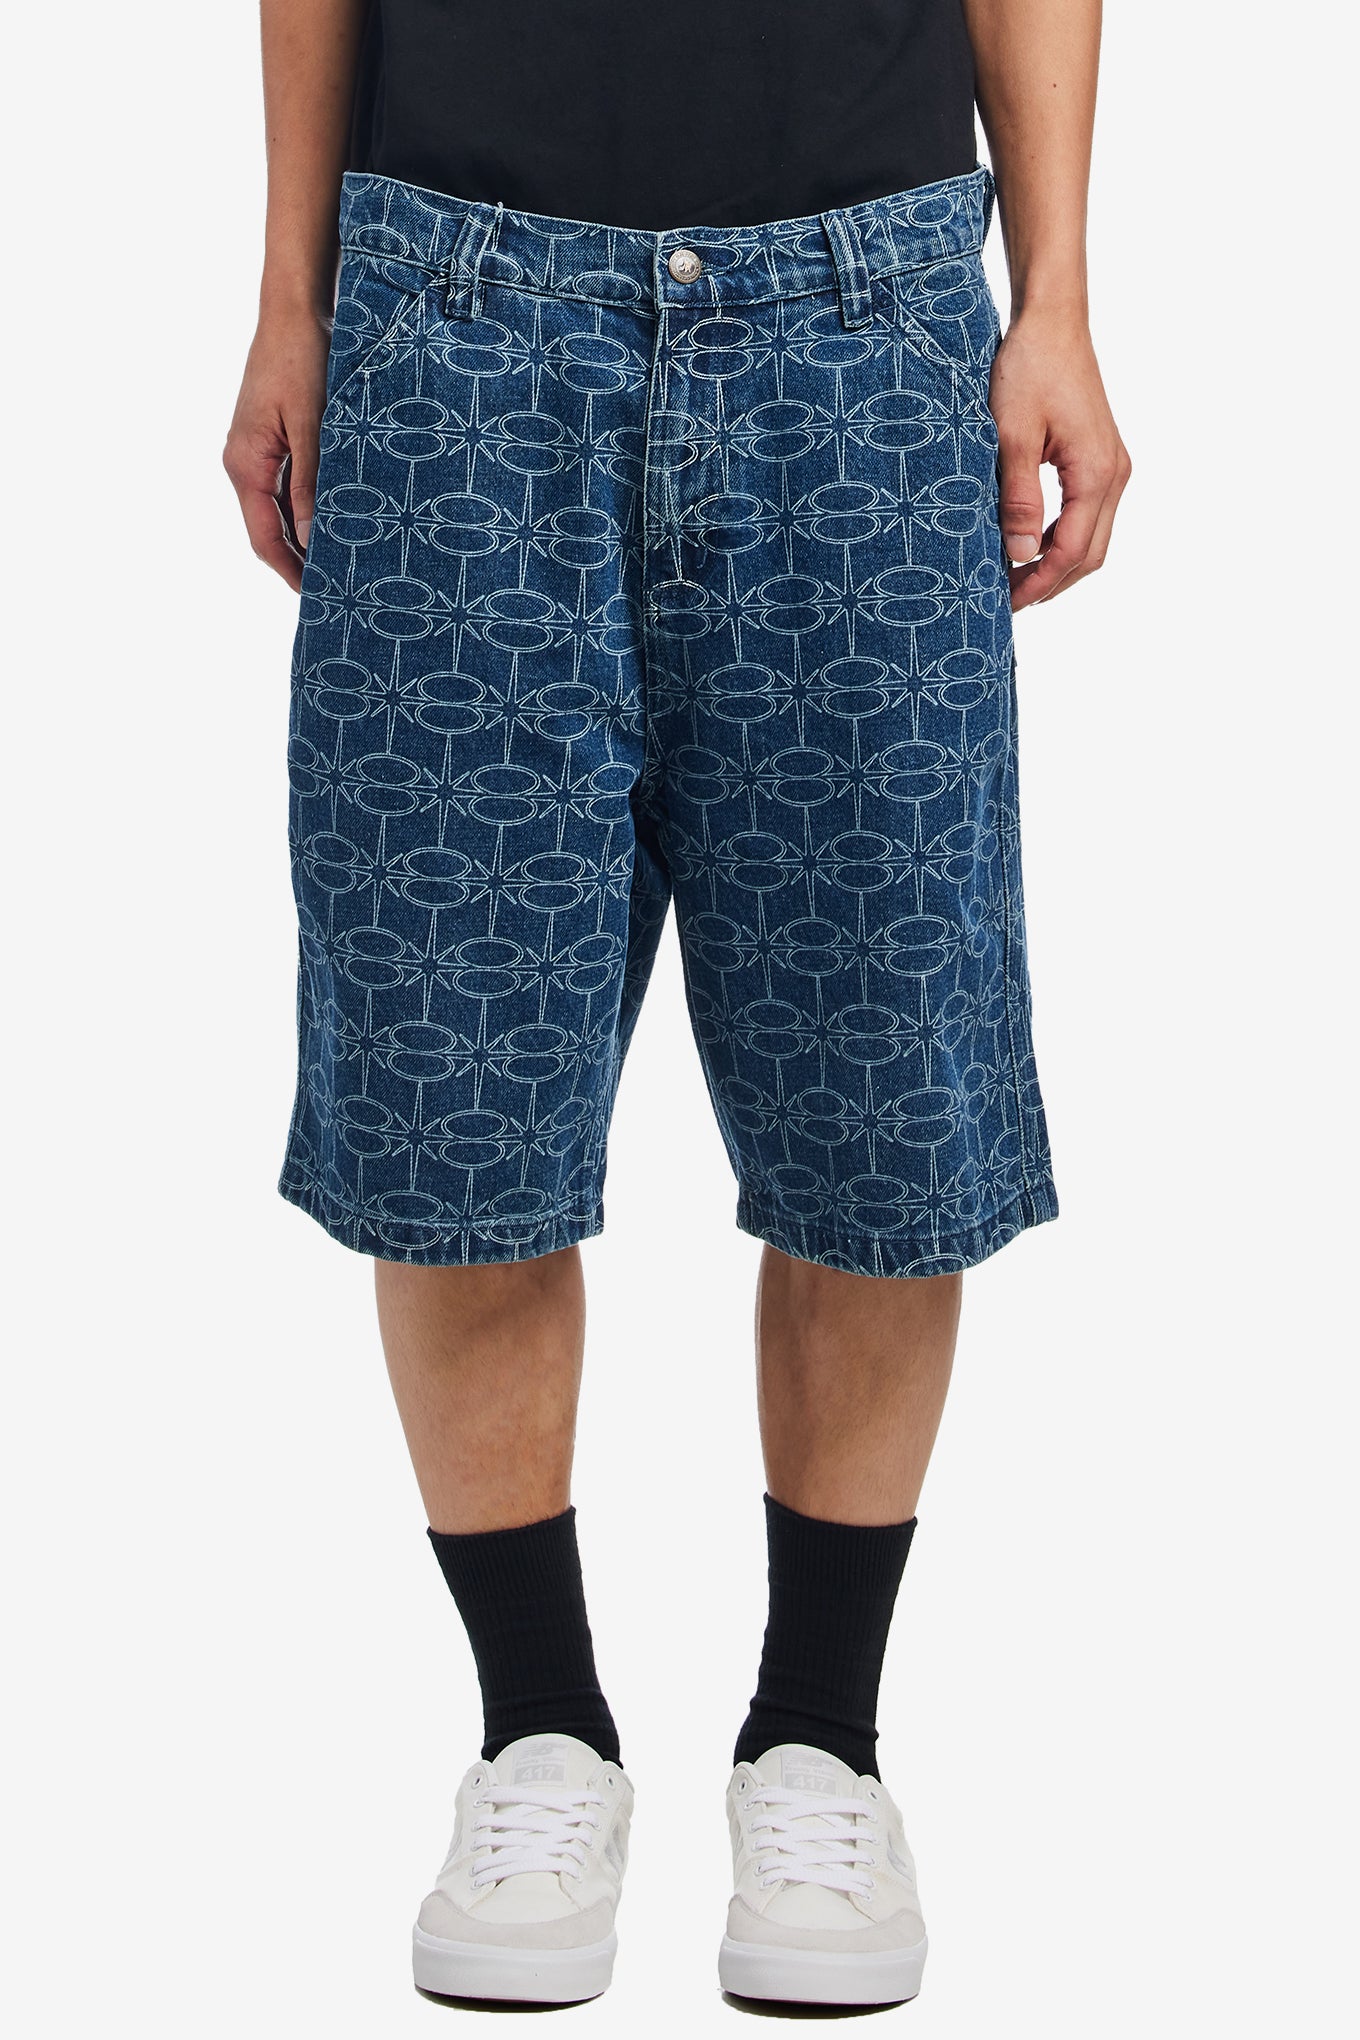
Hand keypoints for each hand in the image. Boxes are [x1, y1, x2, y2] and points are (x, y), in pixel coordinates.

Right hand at [223, 306, 329, 592]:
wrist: (295, 309)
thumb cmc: (303, 359)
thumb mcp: (314, 426)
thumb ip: (311, 485)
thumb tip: (313, 541)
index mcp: (245, 464)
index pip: (264, 537)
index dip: (292, 572)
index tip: (321, 600)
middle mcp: (245, 463)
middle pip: (271, 530)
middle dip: (302, 562)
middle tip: (342, 590)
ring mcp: (258, 452)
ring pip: (282, 510)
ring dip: (310, 536)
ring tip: (347, 561)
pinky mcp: (274, 439)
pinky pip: (290, 487)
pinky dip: (312, 508)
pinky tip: (342, 518)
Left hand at [988, 304, 1130, 610]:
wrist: (1052, 322)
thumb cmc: (1029, 369)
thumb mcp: (1011, 435)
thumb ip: (1018, 498)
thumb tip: (1020, 555)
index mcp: (1096, 473)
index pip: (1072, 551)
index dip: (1038, 584)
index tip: (1004, 604)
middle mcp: (1115, 474)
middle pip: (1091, 555)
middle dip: (1050, 584)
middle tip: (1005, 602)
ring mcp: (1113, 466)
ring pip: (1093, 538)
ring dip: (1057, 564)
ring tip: (1013, 579)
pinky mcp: (1101, 458)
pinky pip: (1088, 515)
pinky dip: (1061, 539)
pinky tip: (1029, 545)